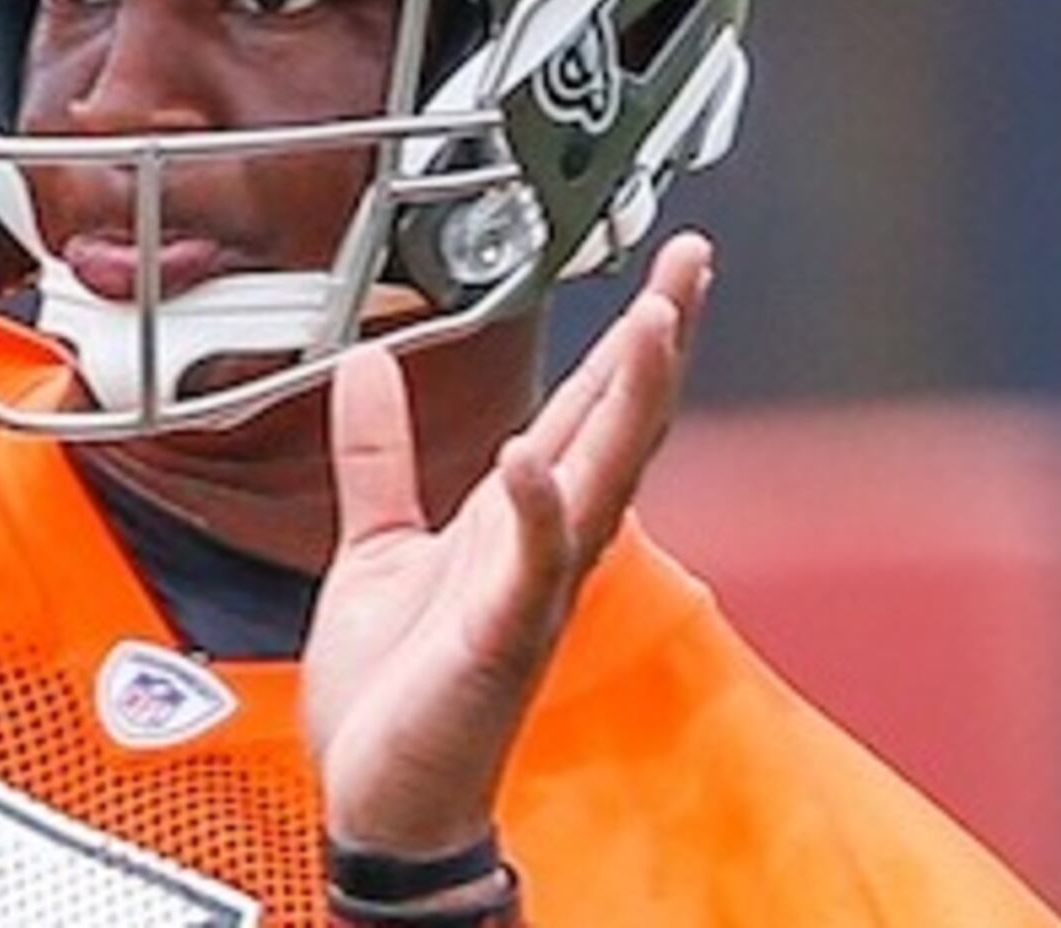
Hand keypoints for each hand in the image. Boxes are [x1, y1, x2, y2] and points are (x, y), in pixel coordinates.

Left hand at [301, 231, 716, 857]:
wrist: (382, 797)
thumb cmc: (397, 691)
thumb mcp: (376, 545)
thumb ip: (376, 455)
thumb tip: (367, 365)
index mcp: (517, 518)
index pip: (588, 409)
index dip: (629, 338)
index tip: (669, 270)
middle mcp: (542, 547)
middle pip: (619, 428)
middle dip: (659, 344)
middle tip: (693, 262)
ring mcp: (529, 592)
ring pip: (598, 482)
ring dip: (626, 403)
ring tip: (653, 322)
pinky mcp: (497, 640)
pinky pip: (528, 568)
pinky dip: (533, 511)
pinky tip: (528, 458)